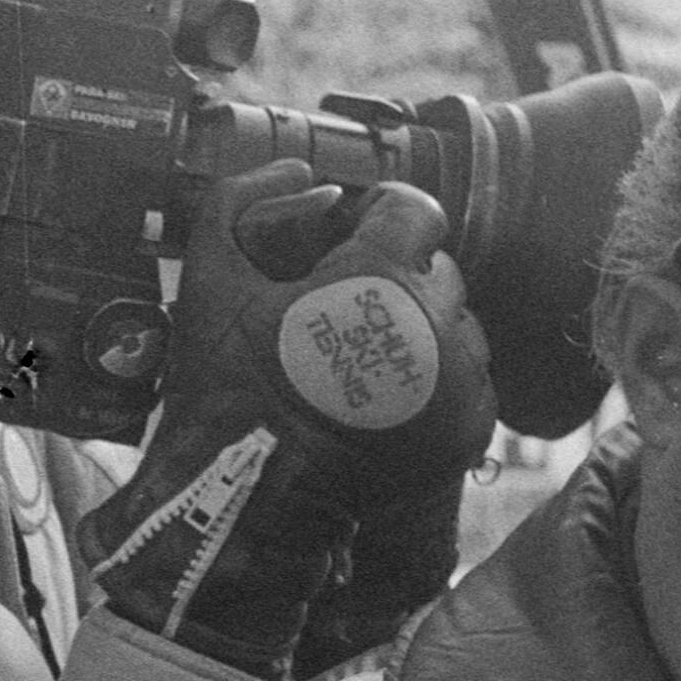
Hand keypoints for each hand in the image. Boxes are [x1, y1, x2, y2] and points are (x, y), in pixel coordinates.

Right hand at [82, 166, 494, 674]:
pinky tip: (380, 403)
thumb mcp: (209, 284)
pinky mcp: (471, 429)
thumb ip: (239, 203)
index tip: (345, 245)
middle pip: (435, 267)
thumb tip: (298, 173)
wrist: (247, 507)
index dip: (377, 219)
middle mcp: (435, 322)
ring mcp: (459, 380)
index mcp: (379, 277)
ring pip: (455, 322)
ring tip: (358, 365)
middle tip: (338, 316)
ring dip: (416, 329)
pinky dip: (432, 383)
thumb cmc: (224, 396)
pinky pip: (466, 380)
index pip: (413, 208)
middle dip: (393, 280)